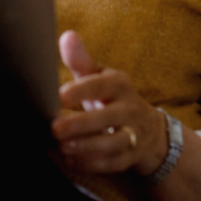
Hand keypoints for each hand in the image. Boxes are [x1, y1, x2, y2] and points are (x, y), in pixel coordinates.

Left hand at [51, 30, 167, 175]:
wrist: (146, 127)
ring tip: (63, 147)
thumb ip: (81, 59)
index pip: (101, 86)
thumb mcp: (98, 76)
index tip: (59, 96)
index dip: (80, 91)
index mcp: (119, 84)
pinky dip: (92, 164)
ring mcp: (133, 134)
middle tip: (54, 128)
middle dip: (81, 124)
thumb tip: (67, 36)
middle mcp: (130, 108)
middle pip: (107, 118)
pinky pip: (114, 163)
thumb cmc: (111, 97)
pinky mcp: (131, 156)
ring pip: (113, 143)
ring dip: (87, 147)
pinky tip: (71, 162)